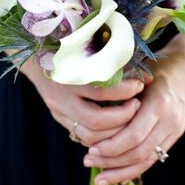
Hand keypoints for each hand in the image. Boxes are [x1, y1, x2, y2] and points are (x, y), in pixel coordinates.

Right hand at [19, 56, 145, 145]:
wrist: (36, 56)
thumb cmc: (71, 49)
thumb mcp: (90, 51)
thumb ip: (117, 63)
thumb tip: (149, 78)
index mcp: (69, 74)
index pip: (102, 90)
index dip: (125, 91)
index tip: (140, 85)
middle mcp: (61, 96)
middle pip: (96, 119)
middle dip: (123, 116)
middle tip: (137, 106)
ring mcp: (58, 110)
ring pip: (89, 134)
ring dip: (114, 131)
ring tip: (129, 118)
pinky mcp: (58, 118)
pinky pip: (82, 136)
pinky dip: (101, 136)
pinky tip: (115, 126)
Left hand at [83, 48, 184, 184]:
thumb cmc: (158, 64)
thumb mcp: (139, 72)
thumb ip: (119, 91)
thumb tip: (90, 110)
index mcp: (159, 102)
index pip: (133, 135)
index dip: (111, 146)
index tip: (89, 148)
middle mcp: (170, 120)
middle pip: (139, 151)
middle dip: (111, 161)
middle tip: (87, 160)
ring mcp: (175, 130)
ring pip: (146, 160)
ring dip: (121, 170)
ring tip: (99, 177)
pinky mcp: (175, 135)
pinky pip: (154, 158)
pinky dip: (135, 169)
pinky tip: (117, 177)